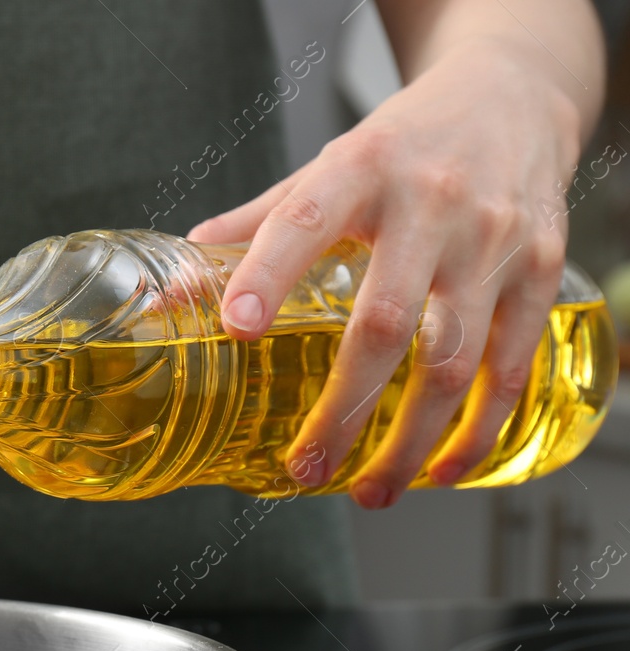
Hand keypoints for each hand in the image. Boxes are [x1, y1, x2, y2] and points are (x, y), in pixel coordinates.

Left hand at [188, 38, 582, 508]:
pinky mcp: (541, 270)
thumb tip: (171, 298)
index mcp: (358, 171)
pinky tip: (445, 468)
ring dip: (411, 440)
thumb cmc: (401, 145)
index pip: (301, 222)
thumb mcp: (324, 169)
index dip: (266, 276)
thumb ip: (252, 231)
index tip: (235, 329)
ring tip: (370, 490)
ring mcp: (492, 240)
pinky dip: (480, 429)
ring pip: (454, 360)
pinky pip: (513, 366)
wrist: (511, 95)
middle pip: (383, 322)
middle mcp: (430, 204)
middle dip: (343, 408)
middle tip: (306, 467)